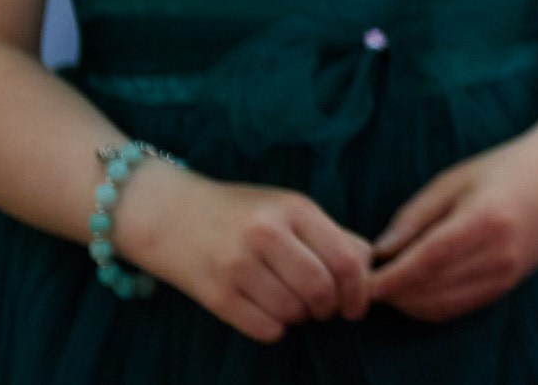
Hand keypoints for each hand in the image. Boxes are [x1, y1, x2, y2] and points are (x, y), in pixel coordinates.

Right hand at [116, 160, 373, 342]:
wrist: (168, 213)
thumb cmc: (240, 212)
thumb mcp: (288, 208)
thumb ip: (332, 233)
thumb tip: (369, 265)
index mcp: (293, 208)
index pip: (344, 259)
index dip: (358, 290)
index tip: (357, 305)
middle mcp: (266, 234)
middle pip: (321, 290)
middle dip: (329, 308)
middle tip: (324, 309)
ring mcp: (237, 265)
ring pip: (293, 312)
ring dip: (301, 318)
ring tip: (293, 305)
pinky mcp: (215, 294)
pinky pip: (264, 329)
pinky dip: (275, 329)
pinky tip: (269, 314)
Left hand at [368, 131, 537, 322]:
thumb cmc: (505, 169)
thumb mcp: (455, 179)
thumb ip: (416, 215)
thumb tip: (380, 251)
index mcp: (484, 220)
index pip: (426, 261)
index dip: (390, 277)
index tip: (362, 280)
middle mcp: (497, 254)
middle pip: (430, 288)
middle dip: (393, 292)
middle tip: (366, 280)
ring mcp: (505, 274)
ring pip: (441, 305)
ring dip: (408, 302)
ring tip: (387, 285)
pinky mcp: (507, 286)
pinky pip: (458, 308)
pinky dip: (429, 306)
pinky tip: (414, 290)